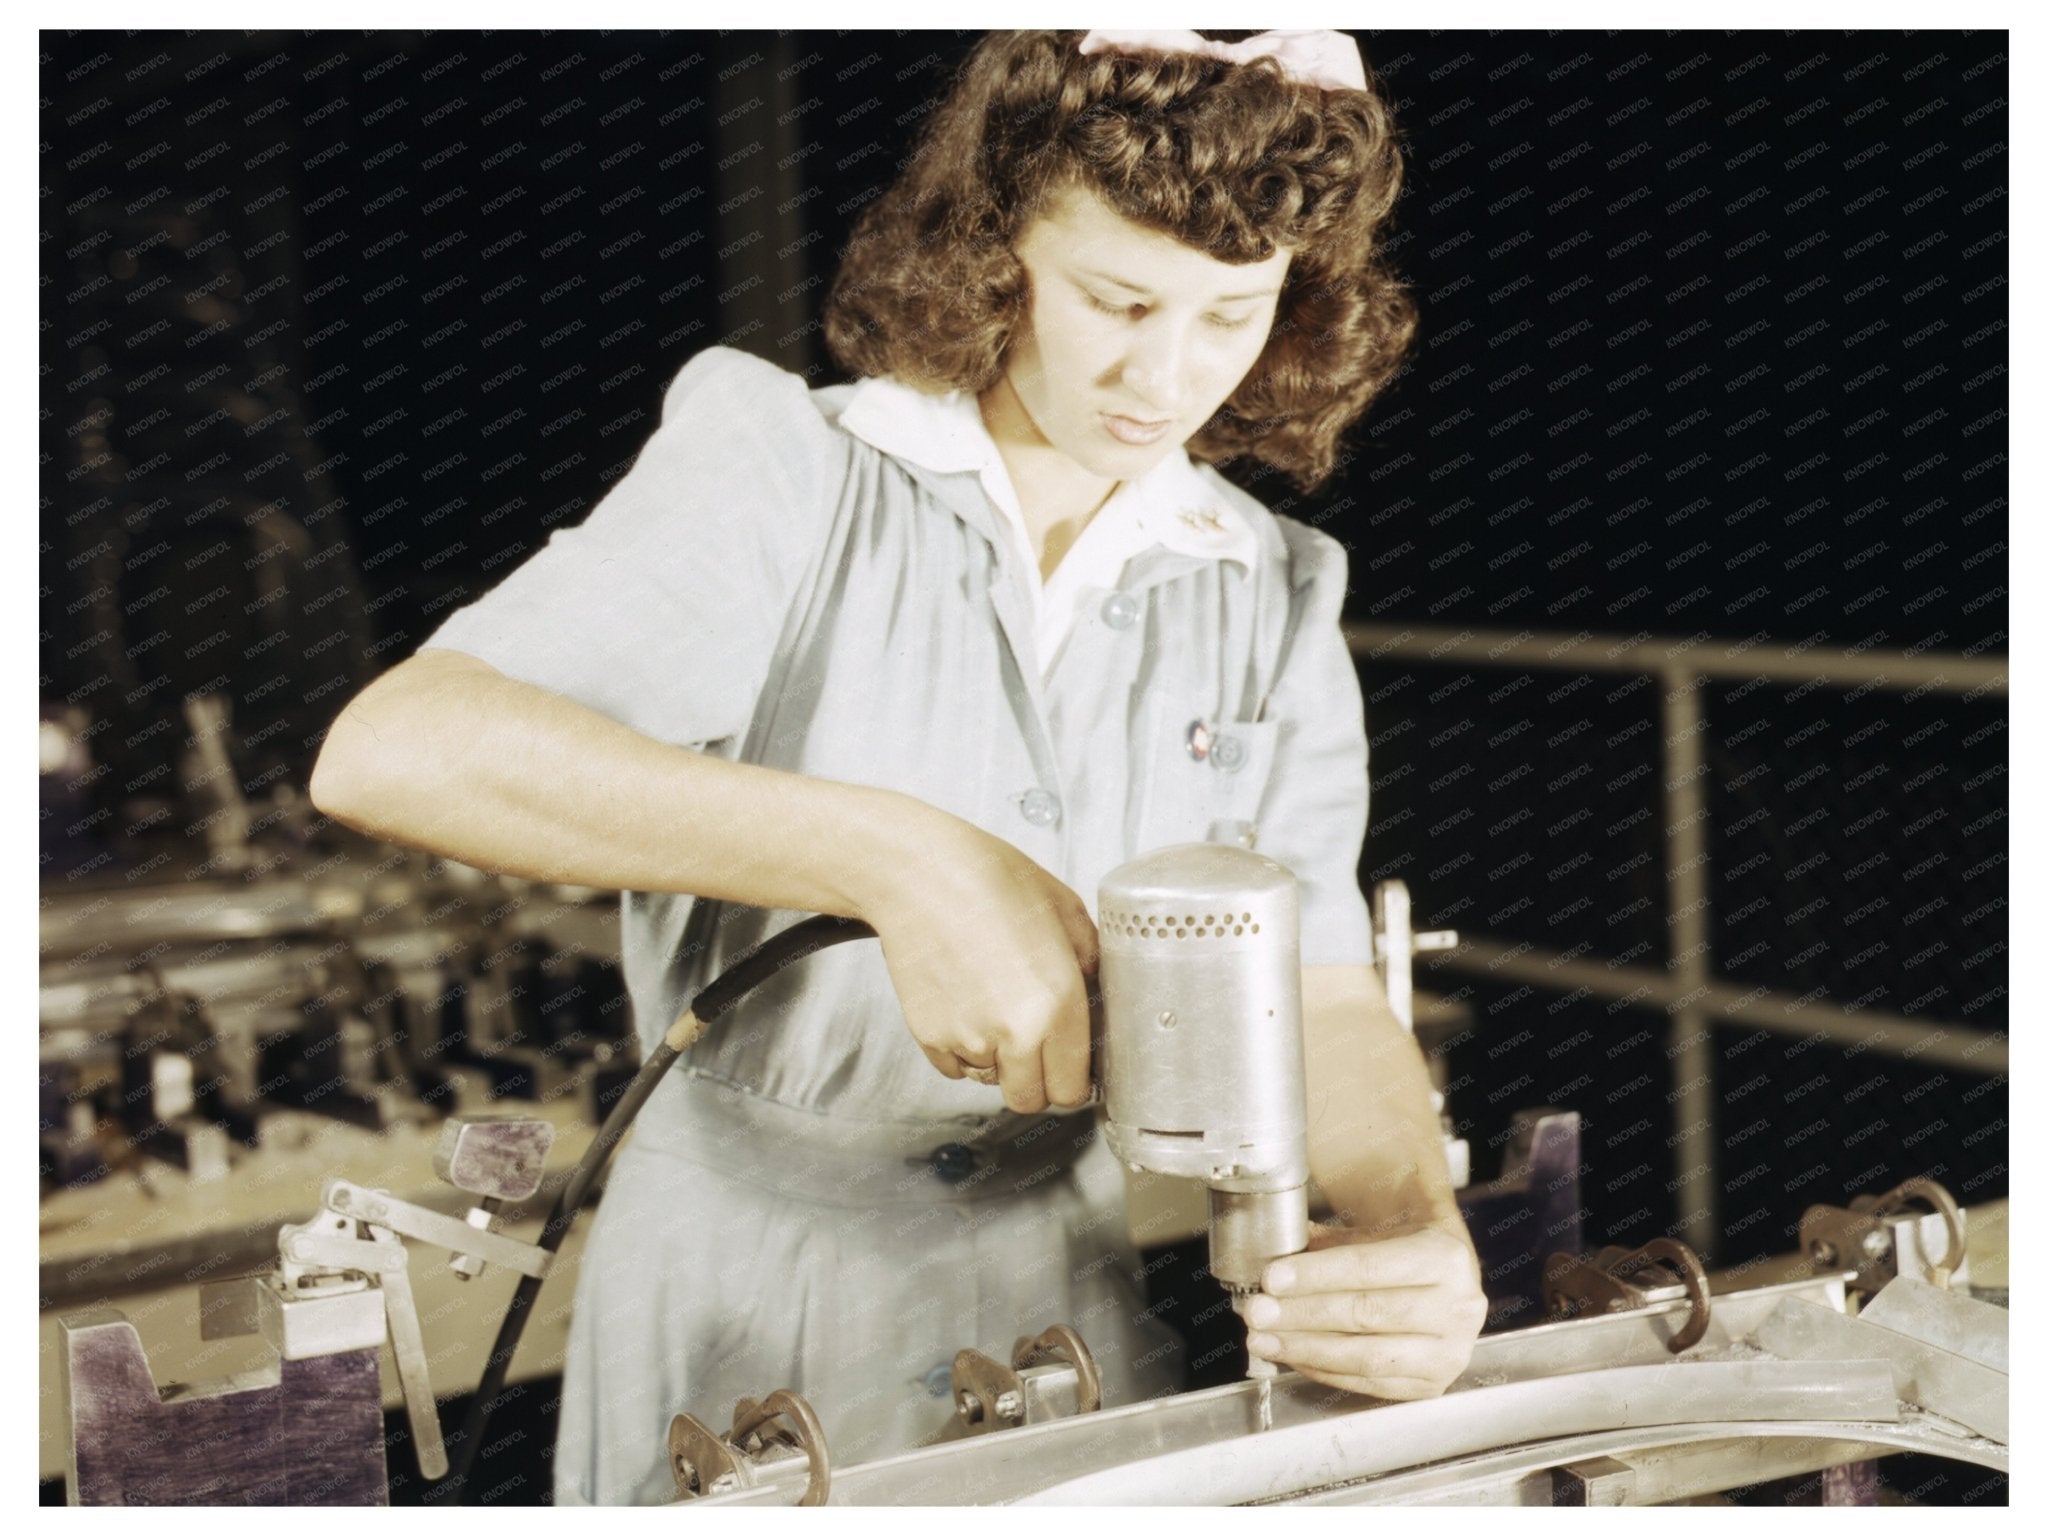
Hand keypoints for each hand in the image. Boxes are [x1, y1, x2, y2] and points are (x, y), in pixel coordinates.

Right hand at [859, 810, 1096, 1114]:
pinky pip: (955, 1066)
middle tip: (1035, 1040)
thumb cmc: (991, 880)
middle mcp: (1013, 1033)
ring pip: (991, 1080)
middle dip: (1036, 1078)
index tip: (1069, 1061)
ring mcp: (967, 1039)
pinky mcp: (928, 1036)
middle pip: (1030, 1099)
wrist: (919, 873)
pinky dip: (961, 1048)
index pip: (1072, 1090)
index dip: (1073, 1078)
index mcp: (1058, 1004)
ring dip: (998, 1059)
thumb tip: (1099, 995)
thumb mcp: (1066, 910)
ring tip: (994, 1004)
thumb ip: (1092, 962)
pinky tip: (965, 1001)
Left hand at [1242, 1220, 1484, 1398]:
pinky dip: (1323, 1370)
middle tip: (1257, 1312)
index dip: (1316, 1275)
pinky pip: (1369, 1383)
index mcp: (1445, 1256)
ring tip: (1264, 1338)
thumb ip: (1326, 1243)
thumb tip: (1272, 1256)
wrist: (1443, 1273)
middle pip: (1365, 1314)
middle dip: (1302, 1315)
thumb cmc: (1402, 1247)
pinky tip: (1293, 1355)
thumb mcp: (1372, 1229)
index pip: (1369, 1268)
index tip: (1272, 1278)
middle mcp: (1458, 1307)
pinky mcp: (1432, 1385)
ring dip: (1306, 1349)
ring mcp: (1449, 1352)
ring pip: (1366, 1356)